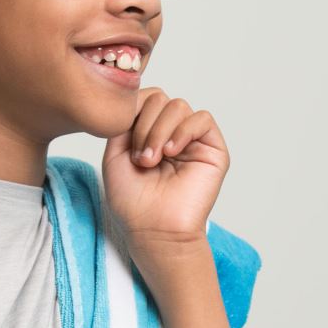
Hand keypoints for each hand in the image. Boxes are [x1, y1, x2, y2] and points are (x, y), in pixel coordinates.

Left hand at [101, 87, 229, 250]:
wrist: (153, 228)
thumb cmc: (133, 201)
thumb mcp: (115, 153)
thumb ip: (124, 121)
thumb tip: (138, 100)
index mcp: (149, 131)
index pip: (144, 98)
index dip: (132, 112)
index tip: (125, 144)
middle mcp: (171, 132)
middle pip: (160, 98)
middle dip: (145, 124)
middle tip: (141, 158)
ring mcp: (192, 140)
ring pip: (178, 106)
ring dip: (160, 131)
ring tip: (153, 159)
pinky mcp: (213, 149)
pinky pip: (202, 119)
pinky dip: (183, 131)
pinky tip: (172, 152)